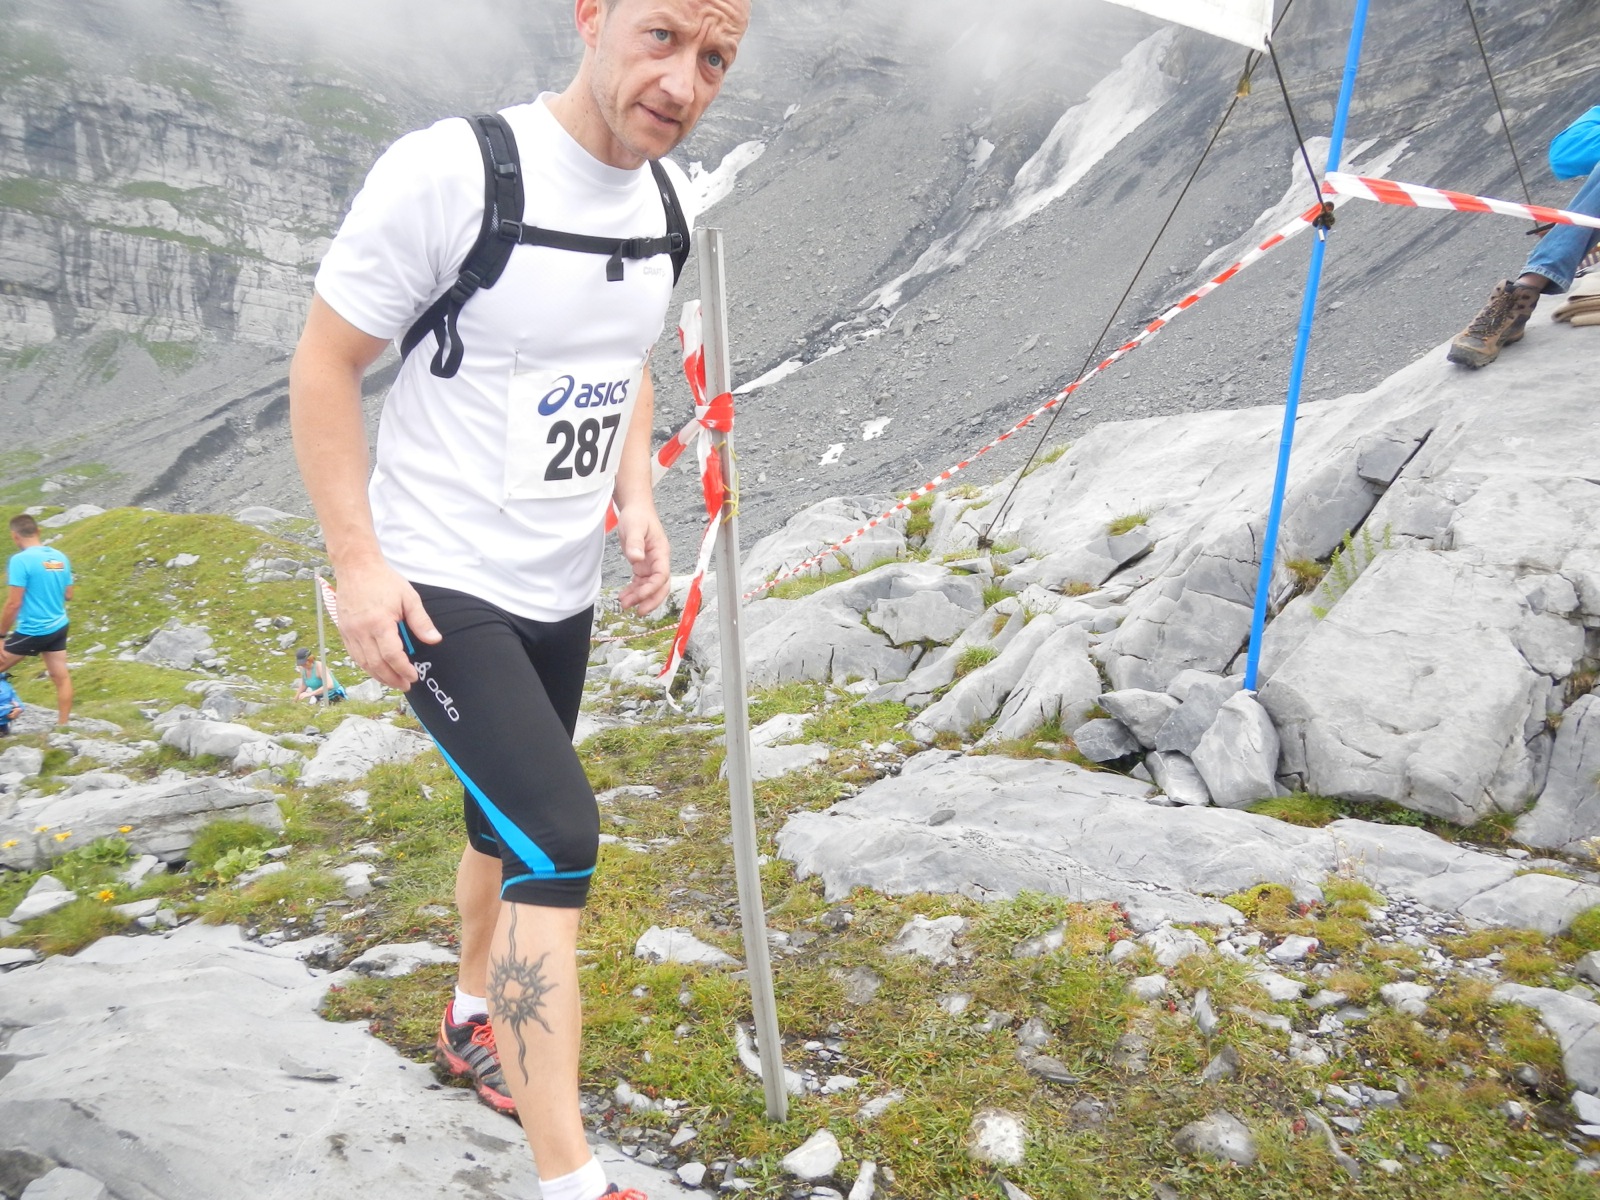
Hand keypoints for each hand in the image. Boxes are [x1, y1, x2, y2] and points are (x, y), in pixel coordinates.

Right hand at [332, 561, 440, 689]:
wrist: (356, 566)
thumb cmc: (384, 580)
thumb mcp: (409, 598)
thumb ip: (421, 621)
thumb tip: (434, 640)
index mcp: (379, 622)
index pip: (392, 655)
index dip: (403, 669)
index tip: (413, 677)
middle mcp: (361, 630)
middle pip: (376, 664)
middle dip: (392, 678)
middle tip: (405, 685)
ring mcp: (349, 631)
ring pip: (363, 662)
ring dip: (378, 676)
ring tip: (393, 681)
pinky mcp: (343, 630)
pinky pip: (353, 654)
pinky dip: (366, 665)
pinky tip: (377, 669)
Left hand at [615, 503, 670, 614]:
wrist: (636, 509)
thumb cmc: (638, 516)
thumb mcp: (634, 527)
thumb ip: (636, 543)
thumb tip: (636, 559)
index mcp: (661, 553)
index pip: (662, 576)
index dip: (652, 589)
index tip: (639, 596)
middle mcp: (659, 561)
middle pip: (661, 587)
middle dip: (651, 600)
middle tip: (638, 611)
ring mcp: (651, 565)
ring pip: (650, 588)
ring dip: (640, 598)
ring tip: (624, 604)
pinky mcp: (643, 566)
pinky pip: (641, 583)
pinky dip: (634, 591)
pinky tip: (624, 596)